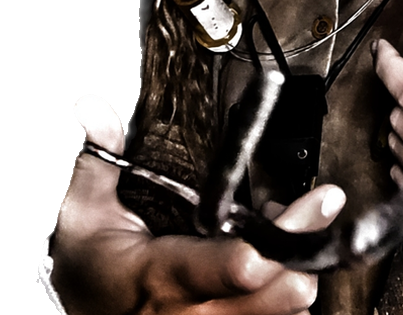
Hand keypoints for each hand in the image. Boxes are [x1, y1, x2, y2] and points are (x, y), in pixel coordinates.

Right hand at [50, 95, 344, 314]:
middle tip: (307, 208)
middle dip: (304, 245)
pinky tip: (270, 266)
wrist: (82, 309)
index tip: (321, 200)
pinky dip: (285, 294)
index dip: (286, 236)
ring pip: (291, 309)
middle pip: (286, 290)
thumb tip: (93, 107)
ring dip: (296, 269)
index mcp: (161, 277)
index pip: (239, 267)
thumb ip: (99, 159)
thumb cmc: (87, 268)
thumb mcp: (81, 213)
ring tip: (280, 234)